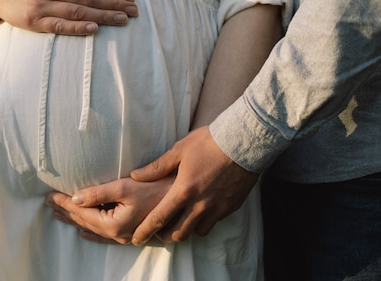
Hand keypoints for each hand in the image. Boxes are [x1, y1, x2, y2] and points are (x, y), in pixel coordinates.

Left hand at [44, 176, 172, 244]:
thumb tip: (74, 198)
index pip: (81, 212)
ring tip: (58, 214)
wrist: (182, 197)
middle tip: (48, 203)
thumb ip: (97, 193)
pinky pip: (106, 235)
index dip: (64, 202)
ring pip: (93, 228)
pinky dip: (92, 232)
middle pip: (85, 222)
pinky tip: (83, 232)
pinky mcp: (133, 232)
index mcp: (114, 224)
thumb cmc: (155, 187)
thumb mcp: (124, 187)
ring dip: (75, 220)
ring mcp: (126, 236)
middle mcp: (118, 235)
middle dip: (65, 211)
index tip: (49, 195)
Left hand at [129, 126, 258, 244]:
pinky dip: (202, 223)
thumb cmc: (209, 142)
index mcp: (183, 191)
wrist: (244, 141)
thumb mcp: (179, 150)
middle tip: (156, 232)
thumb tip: (136, 176)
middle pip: (177, 233)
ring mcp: (217, 208)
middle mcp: (200, 205)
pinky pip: (212, 223)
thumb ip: (157, 167)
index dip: (145, 231)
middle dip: (164, 236)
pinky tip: (198, 214)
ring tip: (177, 223)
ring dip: (184, 230)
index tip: (136, 239)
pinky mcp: (230, 208)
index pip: (159, 218)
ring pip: (196, 232)